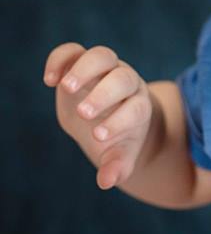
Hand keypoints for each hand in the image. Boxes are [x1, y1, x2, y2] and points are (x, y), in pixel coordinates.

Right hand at [43, 43, 153, 189]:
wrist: (106, 116)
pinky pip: (73, 52)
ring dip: (84, 69)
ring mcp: (104, 68)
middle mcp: (125, 82)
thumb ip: (116, 165)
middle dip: (104, 94)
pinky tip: (49, 80)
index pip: (136, 109)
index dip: (120, 121)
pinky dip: (60, 60)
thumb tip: (106, 182)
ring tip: (65, 87)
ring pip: (101, 56)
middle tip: (84, 113)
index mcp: (139, 105)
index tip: (99, 136)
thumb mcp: (119, 152)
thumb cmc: (117, 137)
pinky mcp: (80, 62)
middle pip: (122, 78)